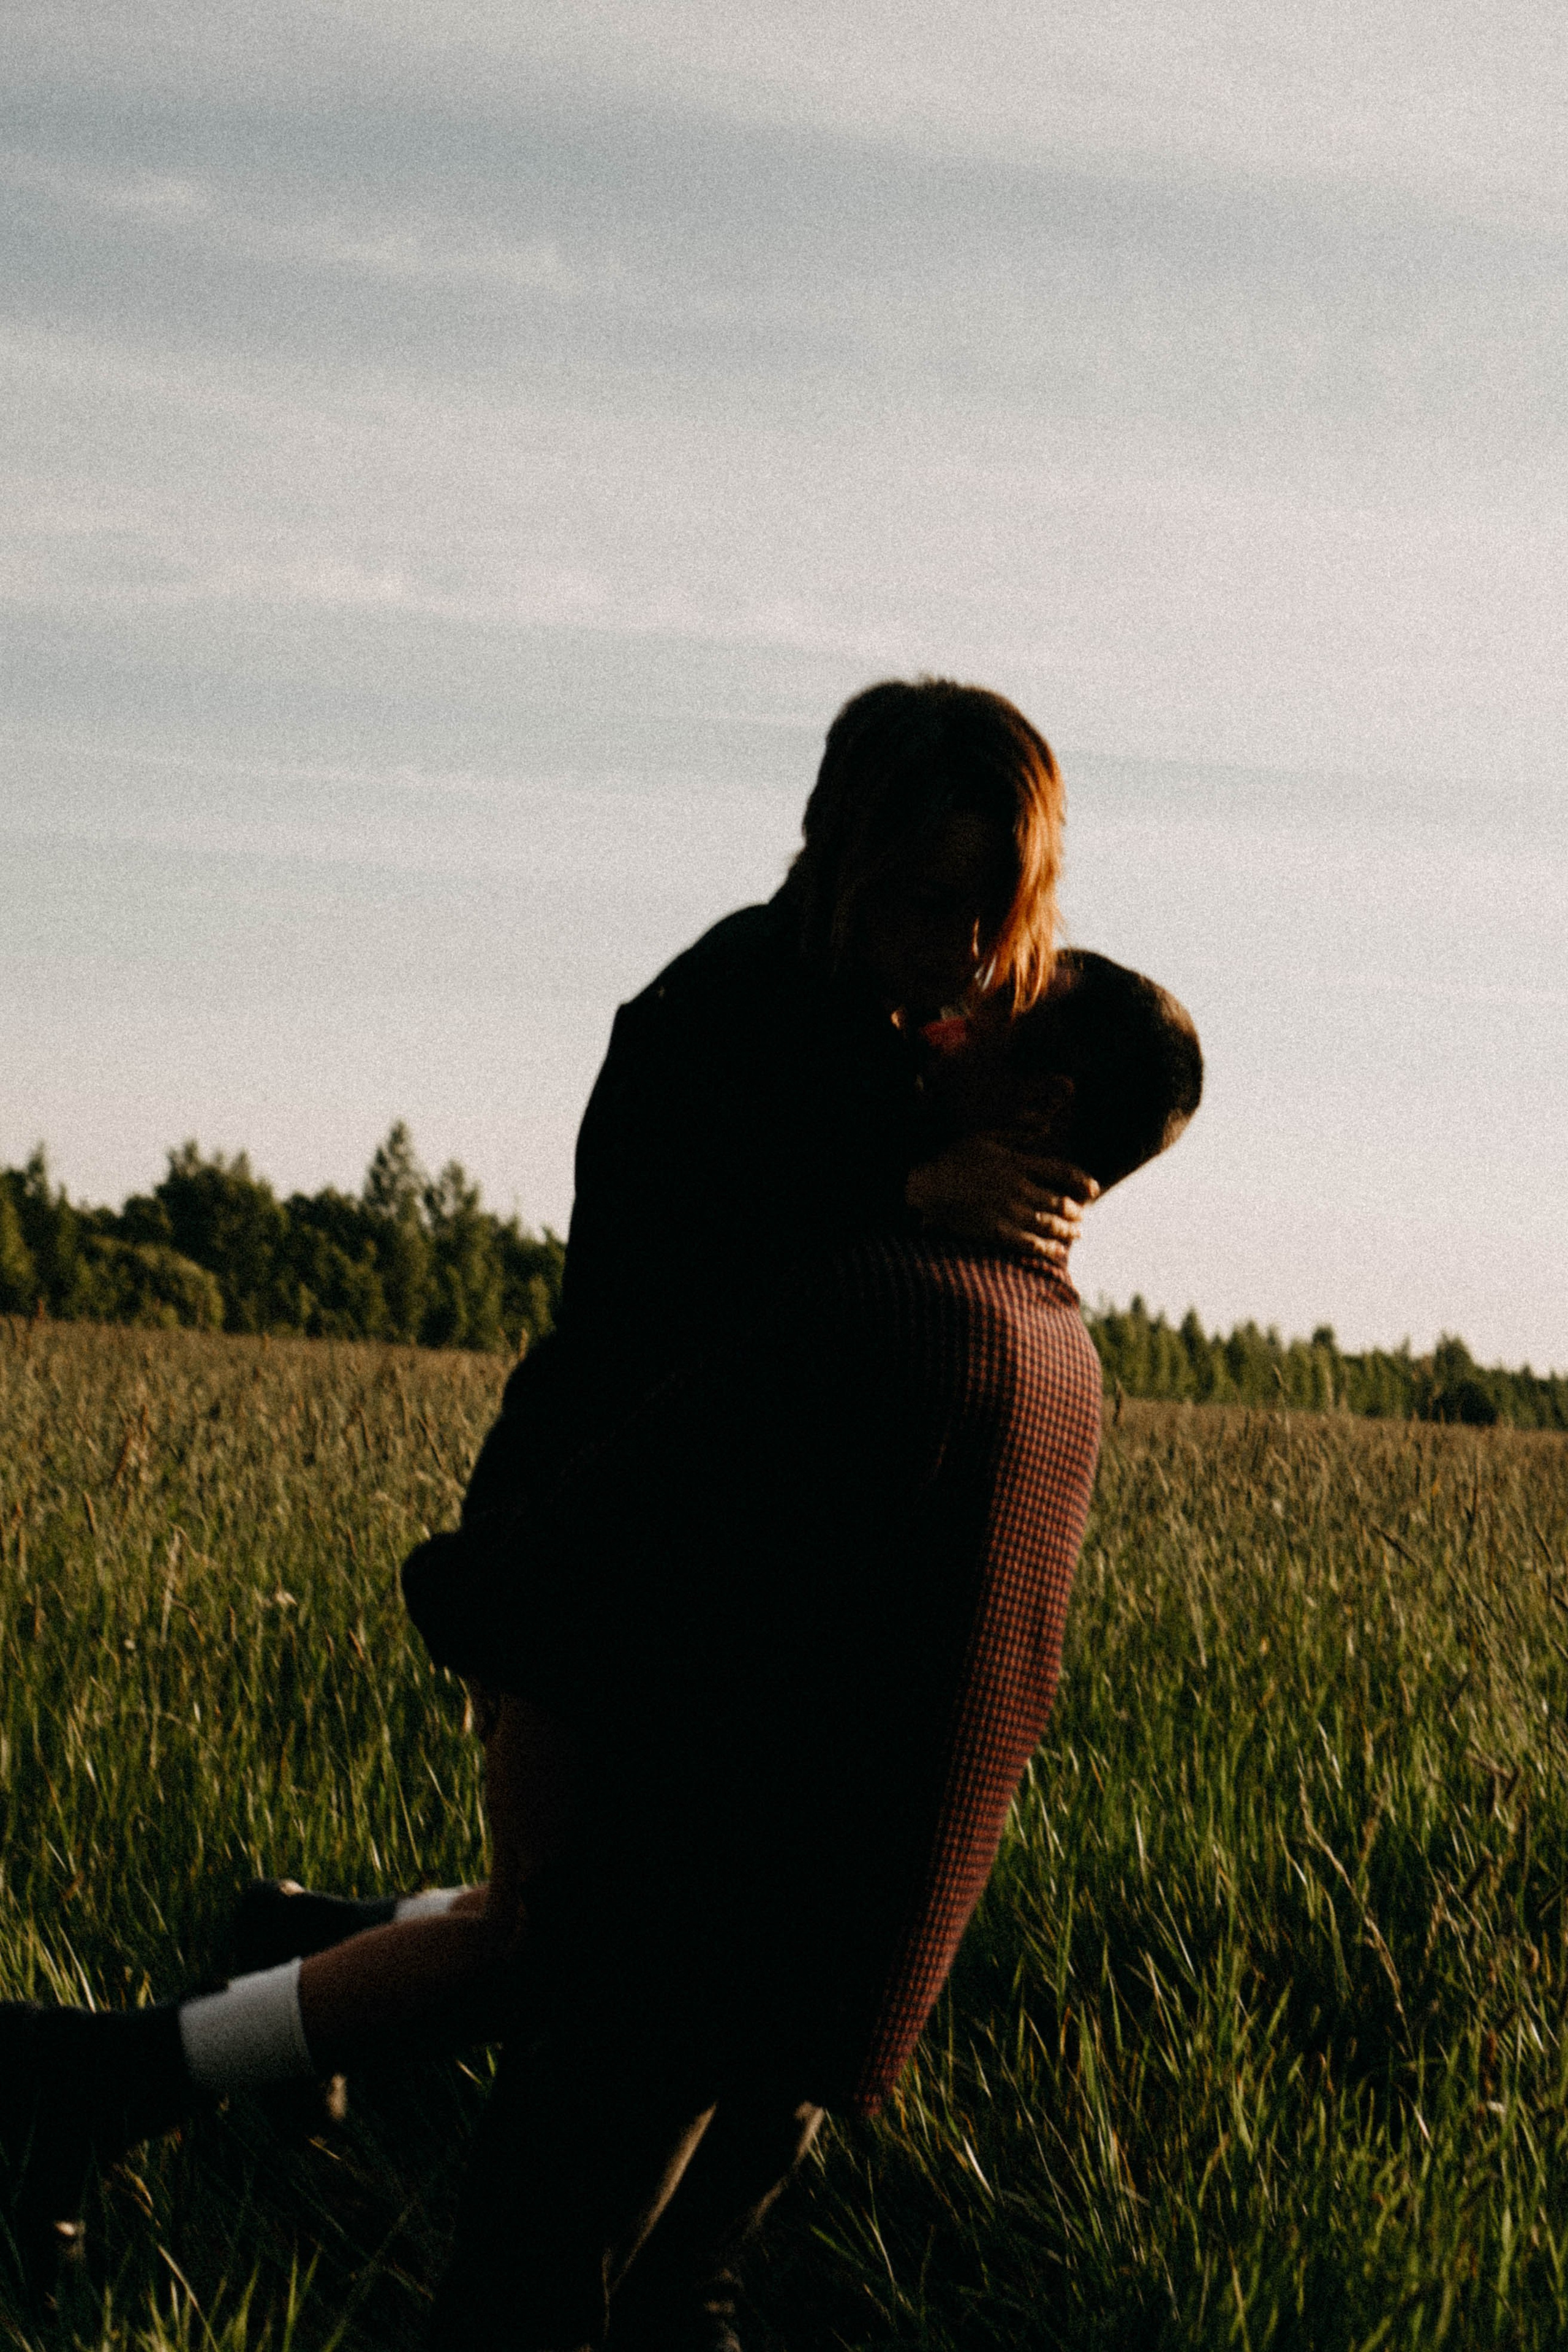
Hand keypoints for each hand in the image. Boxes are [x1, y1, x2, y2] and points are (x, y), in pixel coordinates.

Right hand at [906, 1133, 1098, 1262]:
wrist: (925, 1186)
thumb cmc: (952, 1159)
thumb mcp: (984, 1137)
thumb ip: (1016, 1134)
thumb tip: (1044, 1129)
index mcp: (1018, 1163)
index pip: (1062, 1171)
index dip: (1083, 1181)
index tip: (1093, 1190)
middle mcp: (1018, 1188)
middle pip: (1060, 1202)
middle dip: (1076, 1211)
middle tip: (1082, 1216)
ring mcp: (1008, 1211)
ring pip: (1050, 1224)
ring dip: (1068, 1231)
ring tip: (1075, 1234)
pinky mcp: (996, 1232)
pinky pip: (1030, 1243)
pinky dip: (1048, 1249)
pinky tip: (1057, 1253)